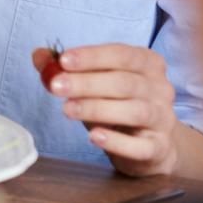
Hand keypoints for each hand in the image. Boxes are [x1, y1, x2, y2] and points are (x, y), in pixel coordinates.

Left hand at [33, 44, 179, 176]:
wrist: (150, 145)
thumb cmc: (118, 105)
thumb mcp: (94, 83)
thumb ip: (67, 69)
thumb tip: (39, 55)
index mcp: (148, 64)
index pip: (122, 54)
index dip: (92, 56)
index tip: (63, 61)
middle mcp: (160, 89)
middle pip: (125, 82)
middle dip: (87, 83)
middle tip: (56, 86)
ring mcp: (163, 119)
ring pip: (134, 111)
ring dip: (97, 109)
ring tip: (67, 109)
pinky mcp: (159, 147)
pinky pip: (141, 145)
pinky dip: (117, 142)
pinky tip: (94, 136)